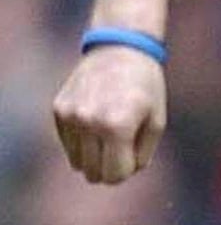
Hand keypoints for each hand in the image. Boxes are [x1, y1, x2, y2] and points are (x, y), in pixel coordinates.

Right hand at [52, 47, 166, 183]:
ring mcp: (70, 116)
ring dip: (95, 155)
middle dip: (110, 167)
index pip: (115, 175)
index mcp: (118, 126)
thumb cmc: (146, 87)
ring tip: (110, 132)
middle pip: (93, 174)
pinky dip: (82, 142)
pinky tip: (96, 120)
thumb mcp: (157, 121)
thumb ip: (143, 153)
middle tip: (123, 148)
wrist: (120, 49)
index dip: (128, 170)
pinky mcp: (58, 110)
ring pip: (77, 163)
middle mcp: (89, 122)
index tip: (134, 155)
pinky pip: (68, 145)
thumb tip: (125, 173)